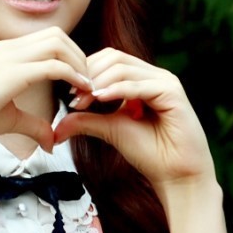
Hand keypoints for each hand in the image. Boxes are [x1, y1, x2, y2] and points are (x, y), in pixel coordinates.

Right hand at [0, 26, 91, 153]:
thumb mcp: (9, 119)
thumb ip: (34, 125)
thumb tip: (52, 141)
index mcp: (6, 52)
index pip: (48, 39)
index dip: (69, 56)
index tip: (79, 82)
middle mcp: (9, 48)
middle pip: (58, 34)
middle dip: (79, 55)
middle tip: (88, 82)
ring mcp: (10, 57)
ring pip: (59, 43)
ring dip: (79, 63)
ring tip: (86, 87)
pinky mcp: (13, 73)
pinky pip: (54, 65)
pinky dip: (73, 75)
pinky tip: (79, 91)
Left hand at [54, 49, 215, 194]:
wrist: (177, 175)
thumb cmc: (150, 154)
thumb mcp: (110, 130)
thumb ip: (86, 121)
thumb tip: (56, 127)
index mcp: (141, 80)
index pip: (108, 60)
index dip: (85, 72)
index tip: (69, 95)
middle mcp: (154, 76)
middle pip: (114, 57)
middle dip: (89, 75)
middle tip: (73, 97)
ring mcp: (165, 82)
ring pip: (123, 68)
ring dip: (98, 82)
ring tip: (83, 101)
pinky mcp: (173, 93)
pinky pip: (139, 85)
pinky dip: (117, 90)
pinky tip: (99, 99)